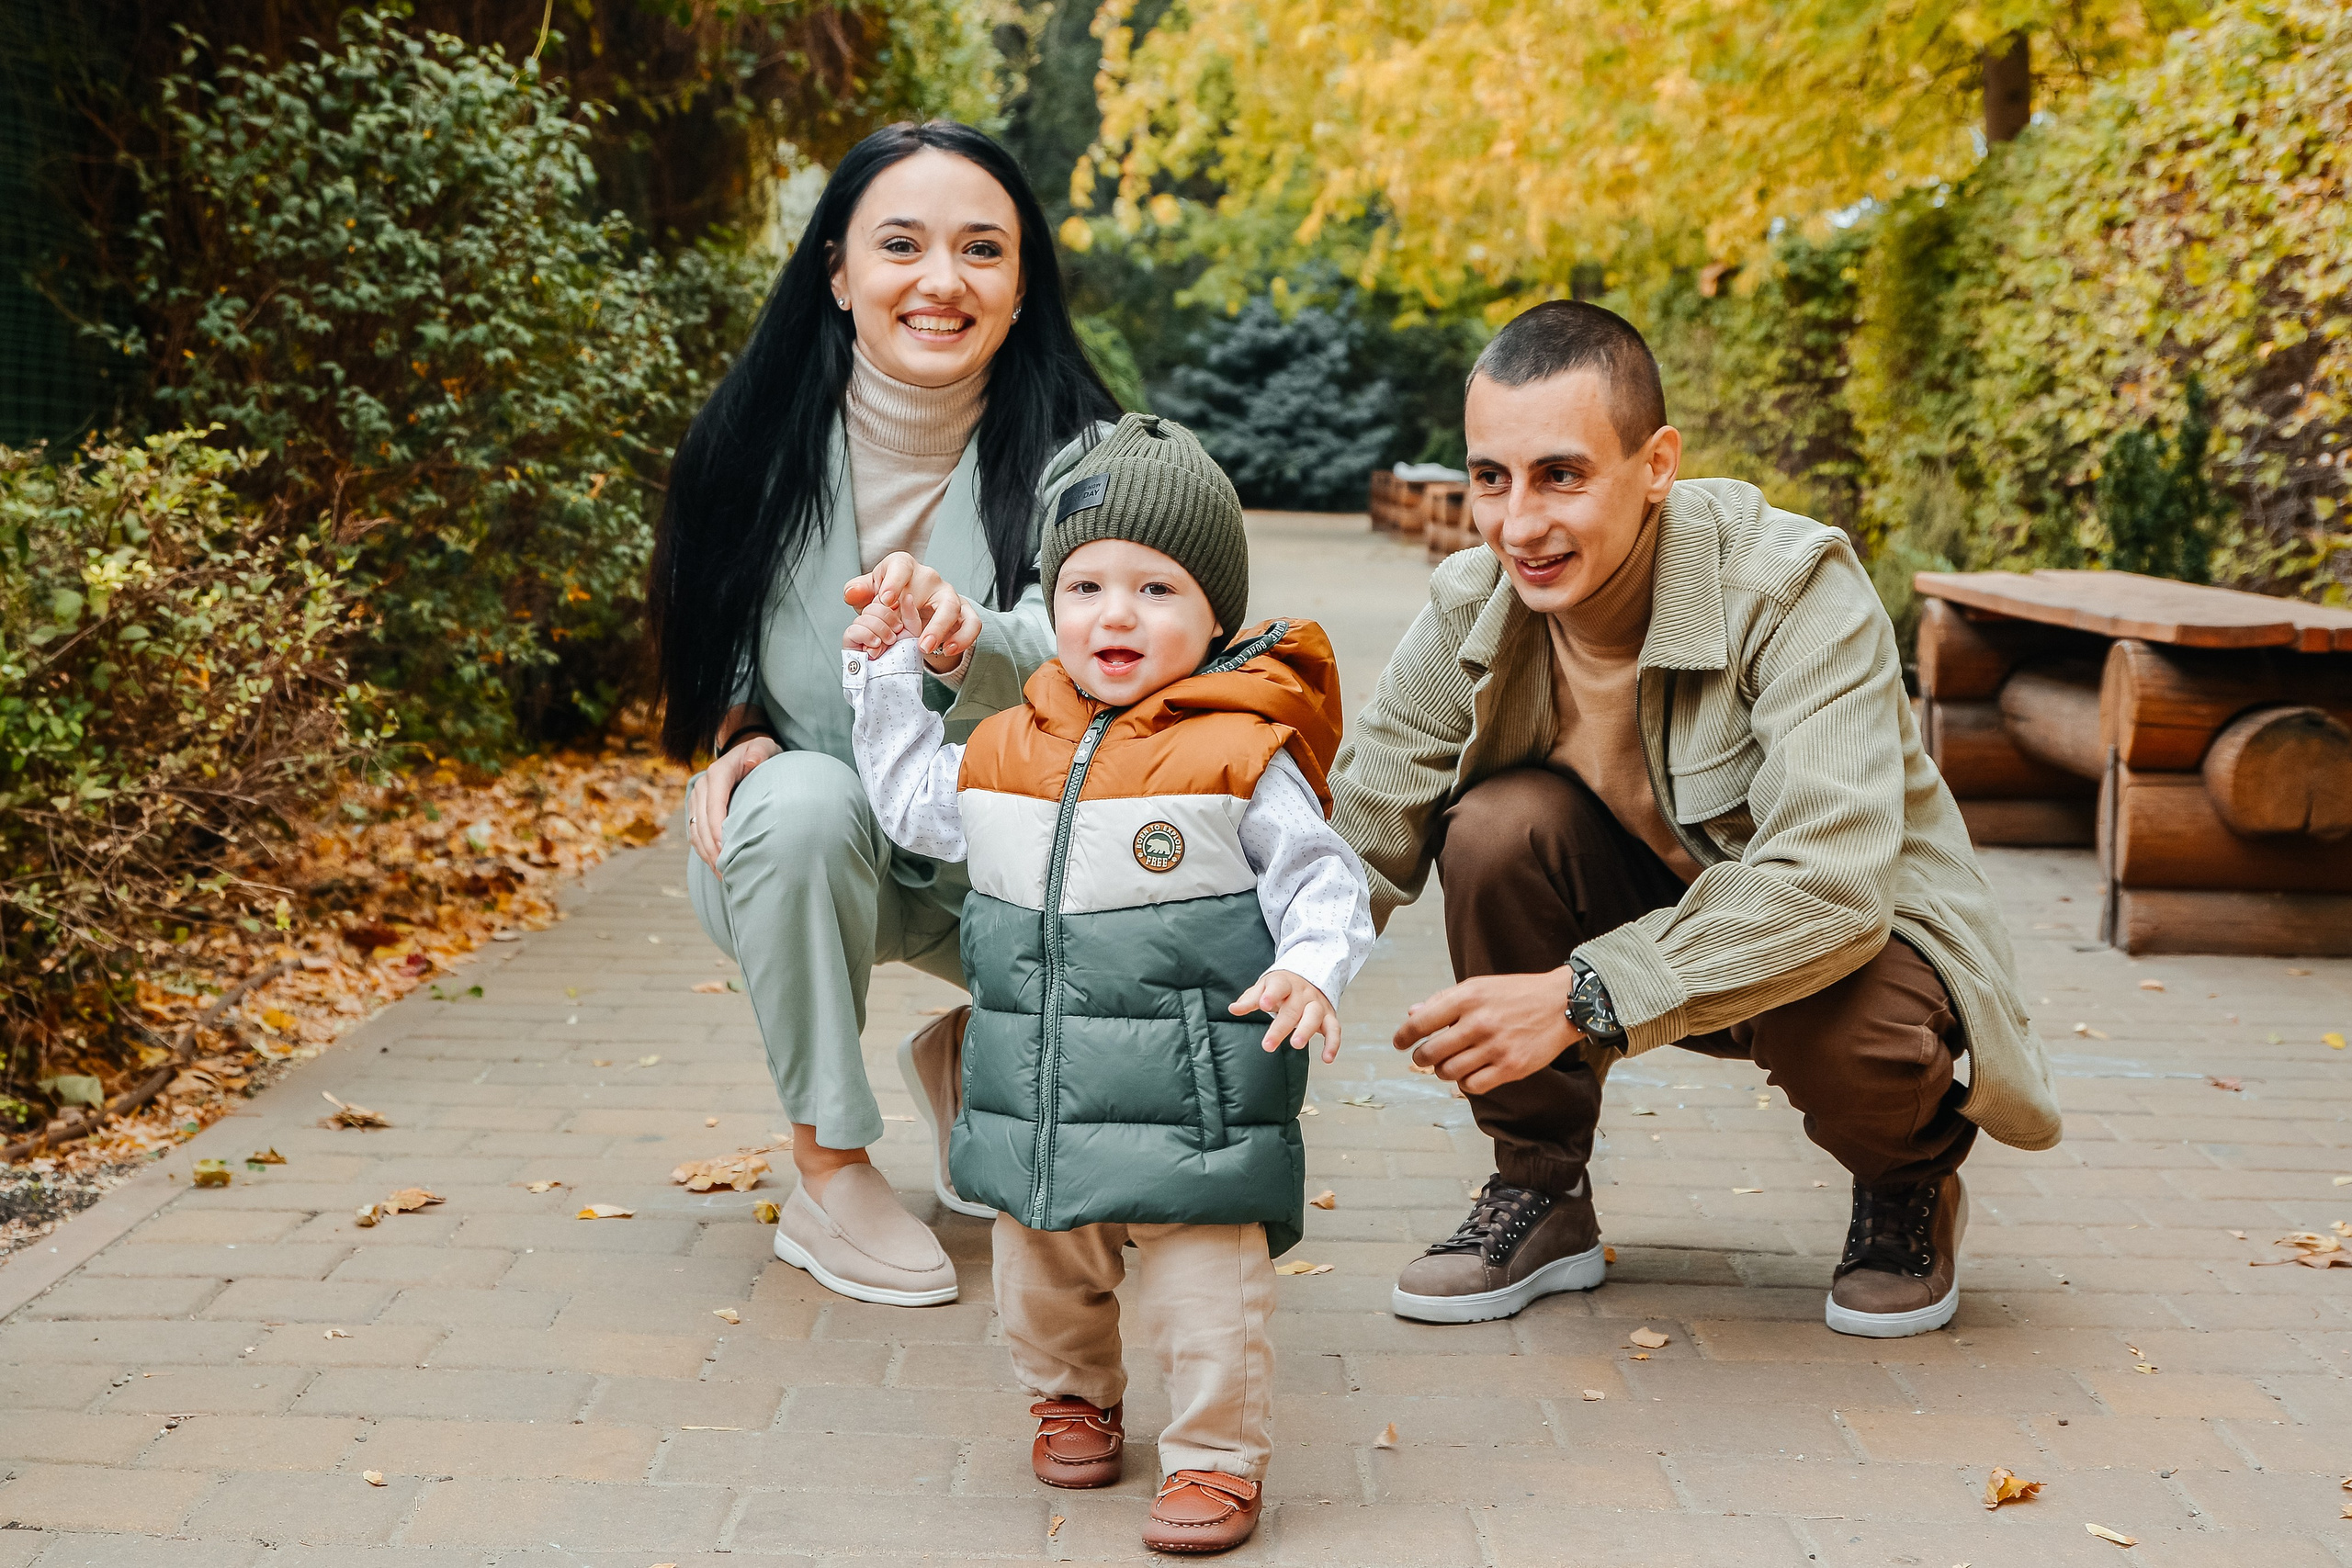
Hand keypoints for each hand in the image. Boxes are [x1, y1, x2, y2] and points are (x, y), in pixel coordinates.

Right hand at [688, 729, 781, 876]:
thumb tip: (752, 762)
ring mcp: (697, 799)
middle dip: (711, 848)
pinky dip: (704, 851)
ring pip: (695, 831)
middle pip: (701, 822)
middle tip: (726, 871)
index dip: (716, 827)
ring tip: (723, 875)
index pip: (714, 803)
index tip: (724, 849)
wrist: (746, 753)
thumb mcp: (764, 747)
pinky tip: (717, 867)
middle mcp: (702, 786)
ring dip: (706, 854)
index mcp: (718, 773)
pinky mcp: (697, 810)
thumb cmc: (760, 754)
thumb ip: (760, 752)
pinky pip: (695, 834)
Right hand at [842, 596, 917, 654]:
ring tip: (888, 643)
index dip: (890, 606)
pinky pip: (854, 629)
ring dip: (879, 630)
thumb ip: (910, 612)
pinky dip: (867, 636)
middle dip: (887, 620)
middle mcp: (870, 619)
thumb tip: (906, 595)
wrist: (895, 674)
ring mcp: (859, 628)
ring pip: (863, 617)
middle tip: (895, 634)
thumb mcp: (912, 631)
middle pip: (872, 606)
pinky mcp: (850, 640)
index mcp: (883, 614)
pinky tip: (876, 645)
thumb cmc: (903, 654)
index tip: (900, 622)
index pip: (881, 598)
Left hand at [844, 552, 981, 671]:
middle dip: (917, 613)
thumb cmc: (885, 602)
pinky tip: (948, 650)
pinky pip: (972, 622)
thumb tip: (852, 593)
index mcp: (903, 567)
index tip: (886, 601)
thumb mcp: (868, 597)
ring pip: (953, 605)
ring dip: (941, 628)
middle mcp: (929, 577)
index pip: (901, 566)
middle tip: (903, 635)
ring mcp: (948, 594)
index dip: (894, 581)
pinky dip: (963, 637)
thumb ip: (859, 593)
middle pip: (930, 585)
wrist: (906, 615)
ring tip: (925, 648)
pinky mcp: (963, 612)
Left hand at [1231, 969, 1340, 1063]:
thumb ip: (1250, 1000)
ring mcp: (1317, 1004)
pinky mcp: (1328, 1016)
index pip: (1278, 986)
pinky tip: (1327, 1058)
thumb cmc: (1280, 988)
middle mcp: (1303, 993)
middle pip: (1293, 1009)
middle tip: (1268, 1045)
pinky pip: (1334, 1029)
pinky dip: (1333, 1044)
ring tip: (1296, 1045)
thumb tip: (1233, 1009)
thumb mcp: (1263, 988)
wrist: (1308, 978)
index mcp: (1284, 983)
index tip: (1264, 1005)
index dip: (1271, 995)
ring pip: (1314, 1016)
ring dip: (1306, 1030)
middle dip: (1281, 1027)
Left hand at [1392, 969, 1586, 1096]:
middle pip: (1430, 1053)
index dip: (1404, 1036)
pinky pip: (1472, 1086)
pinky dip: (1465, 1083)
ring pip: (1448, 1072)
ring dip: (1442, 1071)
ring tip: (1449, 1063)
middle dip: (1421, 1057)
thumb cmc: (1515, 994)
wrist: (1561, 1003)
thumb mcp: (1478, 987)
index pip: (1421, 1023)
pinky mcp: (1511, 1067)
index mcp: (1467, 998)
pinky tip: (1470, 1073)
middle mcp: (1479, 1023)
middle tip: (1424, 1056)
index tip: (1399, 1043)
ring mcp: (1495, 1047)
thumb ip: (1443, 1001)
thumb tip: (1411, 1015)